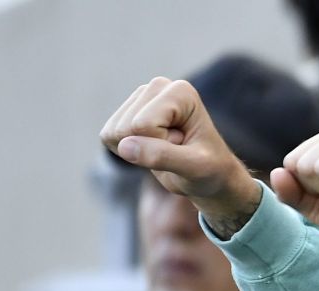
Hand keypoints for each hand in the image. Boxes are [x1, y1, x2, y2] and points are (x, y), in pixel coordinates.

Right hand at [100, 77, 259, 234]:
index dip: (163, 145)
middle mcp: (157, 87)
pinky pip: (108, 138)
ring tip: (169, 148)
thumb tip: (124, 147)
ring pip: (115, 133)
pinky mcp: (126, 113)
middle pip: (127, 128)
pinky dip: (129, 152)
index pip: (144, 125)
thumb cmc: (210, 170)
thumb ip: (162, 156)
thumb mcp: (194, 168)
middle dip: (151, 148)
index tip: (186, 144)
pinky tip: (153, 148)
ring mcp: (140, 98)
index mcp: (180, 92)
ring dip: (141, 150)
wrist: (209, 175)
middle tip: (177, 149)